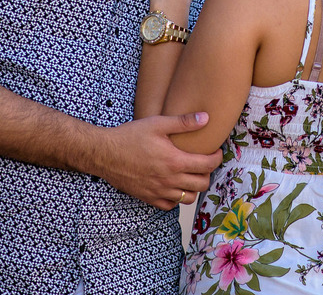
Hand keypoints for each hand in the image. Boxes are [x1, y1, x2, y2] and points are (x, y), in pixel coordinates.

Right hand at [94, 112, 221, 209]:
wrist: (105, 154)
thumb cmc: (130, 136)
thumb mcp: (157, 124)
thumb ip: (183, 122)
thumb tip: (206, 118)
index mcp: (175, 161)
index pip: (207, 165)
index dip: (217, 158)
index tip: (217, 151)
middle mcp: (169, 180)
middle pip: (202, 184)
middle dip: (208, 173)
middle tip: (204, 162)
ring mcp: (159, 192)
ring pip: (188, 198)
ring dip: (194, 187)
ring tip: (191, 175)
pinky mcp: (149, 198)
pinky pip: (171, 205)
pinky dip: (177, 197)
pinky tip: (174, 185)